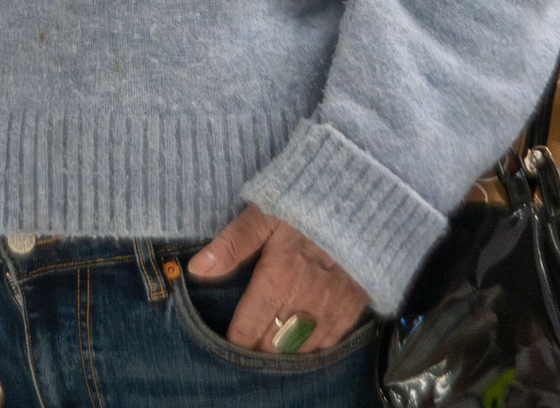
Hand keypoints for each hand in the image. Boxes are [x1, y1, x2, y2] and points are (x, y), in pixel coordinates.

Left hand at [189, 207, 370, 353]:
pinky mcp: (350, 314)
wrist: (363, 206)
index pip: (245, 334)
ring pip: (295, 353)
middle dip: (253, 350)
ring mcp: (329, 313)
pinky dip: (307, 349)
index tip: (223, 340)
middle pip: (269, 349)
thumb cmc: (307, 208)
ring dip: (279, 352)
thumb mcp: (265, 214)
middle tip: (245, 340)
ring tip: (267, 343)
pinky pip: (324, 348)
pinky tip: (297, 340)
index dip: (232, 342)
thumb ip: (231, 244)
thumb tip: (196, 270)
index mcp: (277, 281)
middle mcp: (303, 304)